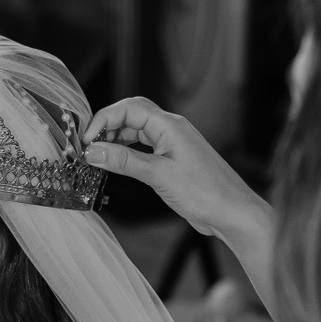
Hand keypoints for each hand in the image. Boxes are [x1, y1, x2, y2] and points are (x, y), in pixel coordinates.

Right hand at [85, 98, 279, 313]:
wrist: (233, 213)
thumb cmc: (207, 193)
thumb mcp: (159, 175)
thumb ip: (124, 161)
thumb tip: (93, 151)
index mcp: (170, 125)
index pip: (129, 108)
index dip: (104, 119)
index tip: (87, 139)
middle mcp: (171, 130)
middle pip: (131, 115)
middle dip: (107, 126)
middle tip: (89, 146)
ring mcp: (173, 145)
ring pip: (136, 132)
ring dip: (116, 140)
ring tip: (98, 156)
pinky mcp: (173, 160)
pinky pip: (144, 148)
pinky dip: (127, 152)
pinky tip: (117, 164)